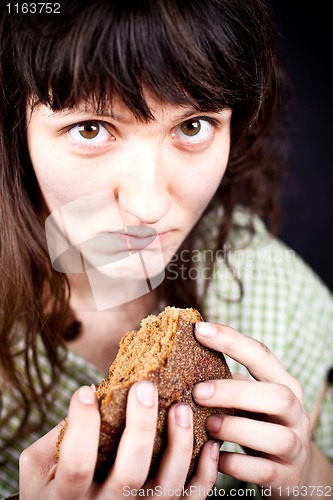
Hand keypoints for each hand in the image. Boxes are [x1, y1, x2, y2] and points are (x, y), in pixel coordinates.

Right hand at [19, 381, 219, 498]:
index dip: (82, 426)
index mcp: (68, 496)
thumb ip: (60, 435)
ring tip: (181, 408)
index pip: (77, 464)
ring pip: (165, 486)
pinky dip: (205, 473)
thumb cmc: (52, 485)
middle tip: (144, 387)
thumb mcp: (40, 465)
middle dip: (140, 427)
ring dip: (179, 445)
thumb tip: (96, 393)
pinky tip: (211, 443)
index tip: (85, 390)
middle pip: (129, 473)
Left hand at [193, 321, 312, 498]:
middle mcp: (295, 412)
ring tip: (208, 426)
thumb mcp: (250, 399)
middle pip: (277, 395)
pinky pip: (264, 472)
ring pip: (276, 436)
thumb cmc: (259, 423)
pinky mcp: (287, 477)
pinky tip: (215, 458)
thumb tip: (179, 361)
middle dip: (235, 392)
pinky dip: (237, 465)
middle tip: (198, 392)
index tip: (199, 330)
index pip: (262, 355)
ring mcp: (295, 446)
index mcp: (283, 383)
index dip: (231, 340)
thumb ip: (228, 382)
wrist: (293, 471)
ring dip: (237, 429)